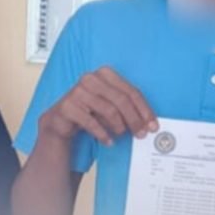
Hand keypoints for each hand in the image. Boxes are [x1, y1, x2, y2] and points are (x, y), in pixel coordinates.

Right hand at [39, 67, 157, 145]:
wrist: (62, 119)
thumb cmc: (90, 110)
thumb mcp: (110, 104)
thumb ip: (126, 107)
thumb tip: (147, 123)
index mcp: (105, 73)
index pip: (131, 91)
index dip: (144, 109)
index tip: (152, 125)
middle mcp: (90, 78)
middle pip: (121, 100)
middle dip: (134, 119)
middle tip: (141, 133)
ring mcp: (77, 91)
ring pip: (108, 109)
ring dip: (119, 126)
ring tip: (122, 134)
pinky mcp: (67, 106)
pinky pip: (91, 122)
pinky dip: (103, 134)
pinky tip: (108, 140)